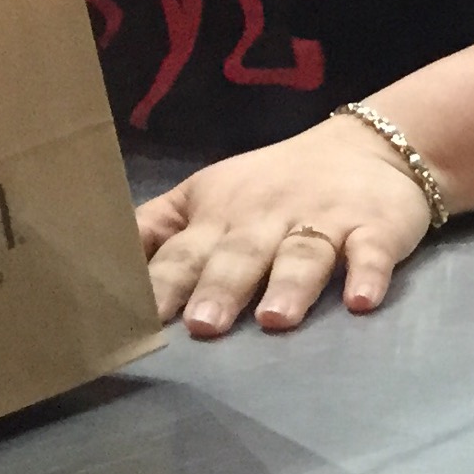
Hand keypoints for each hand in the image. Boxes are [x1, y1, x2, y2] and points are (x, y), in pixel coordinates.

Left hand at [137, 118, 433, 336]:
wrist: (369, 147)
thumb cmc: (274, 184)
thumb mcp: (206, 195)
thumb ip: (157, 230)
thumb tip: (97, 266)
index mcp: (219, 215)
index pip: (183, 252)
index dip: (162, 283)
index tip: (142, 320)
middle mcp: (267, 217)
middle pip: (241, 254)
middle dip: (220, 288)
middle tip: (203, 326)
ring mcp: (325, 222)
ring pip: (303, 254)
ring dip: (290, 285)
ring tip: (276, 320)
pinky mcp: (376, 227)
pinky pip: (372, 252)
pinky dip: (369, 275)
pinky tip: (362, 301)